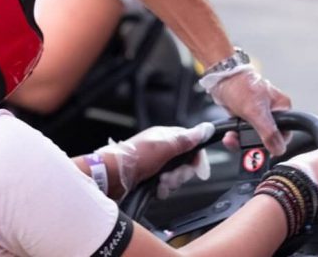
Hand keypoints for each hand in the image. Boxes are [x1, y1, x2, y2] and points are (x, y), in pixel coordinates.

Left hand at [97, 122, 213, 197]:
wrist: (113, 176)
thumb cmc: (135, 158)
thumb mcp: (163, 148)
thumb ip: (184, 140)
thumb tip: (204, 129)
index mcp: (165, 137)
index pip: (190, 142)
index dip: (197, 156)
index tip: (200, 170)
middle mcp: (162, 149)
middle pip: (185, 162)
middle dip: (181, 173)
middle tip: (171, 176)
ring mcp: (156, 163)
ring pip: (176, 175)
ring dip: (171, 182)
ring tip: (161, 182)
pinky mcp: (151, 177)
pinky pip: (166, 185)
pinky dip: (163, 189)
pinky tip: (156, 189)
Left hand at [209, 68, 290, 155]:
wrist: (220, 77)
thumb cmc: (240, 86)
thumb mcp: (256, 111)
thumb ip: (268, 132)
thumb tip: (278, 149)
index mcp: (281, 107)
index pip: (285, 133)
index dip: (274, 144)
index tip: (263, 149)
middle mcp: (272, 112)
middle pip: (268, 138)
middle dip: (253, 143)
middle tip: (242, 144)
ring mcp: (258, 114)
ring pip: (254, 137)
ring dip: (241, 141)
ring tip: (233, 138)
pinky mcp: (245, 116)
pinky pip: (243, 133)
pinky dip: (235, 136)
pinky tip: (230, 135)